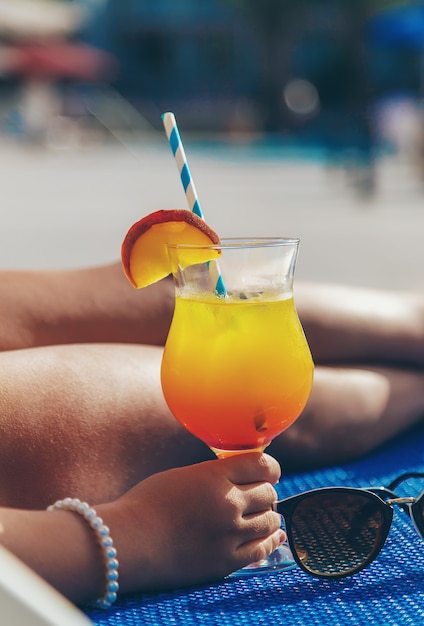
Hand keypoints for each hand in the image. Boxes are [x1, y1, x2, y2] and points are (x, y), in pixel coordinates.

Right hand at [101, 453, 282, 592]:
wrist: (127, 542)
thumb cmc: (147, 504)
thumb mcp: (182, 475)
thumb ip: (214, 474)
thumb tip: (239, 477)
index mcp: (214, 476)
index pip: (261, 464)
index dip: (270, 467)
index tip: (270, 472)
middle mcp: (228, 503)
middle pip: (268, 492)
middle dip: (265, 491)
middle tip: (258, 495)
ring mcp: (229, 534)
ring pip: (269, 520)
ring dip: (267, 515)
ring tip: (261, 515)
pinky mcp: (226, 562)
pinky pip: (262, 550)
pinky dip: (270, 540)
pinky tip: (273, 536)